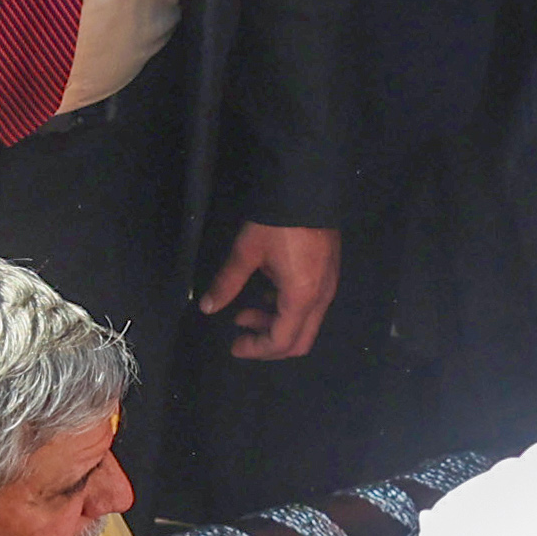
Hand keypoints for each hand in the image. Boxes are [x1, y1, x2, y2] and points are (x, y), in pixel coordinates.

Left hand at [198, 222, 338, 361]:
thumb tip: (207, 306)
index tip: (234, 345)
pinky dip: (287, 310)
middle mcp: (320, 299)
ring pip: (305, 324)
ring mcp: (328, 287)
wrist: (307, 186)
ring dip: (275, 324)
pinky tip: (267, 292)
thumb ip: (227, 283)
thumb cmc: (276, 222)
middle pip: (299, 341)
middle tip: (241, 332)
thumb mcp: (246, 252)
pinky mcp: (329, 274)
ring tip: (247, 309)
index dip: (256, 349)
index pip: (281, 341)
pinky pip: (310, 306)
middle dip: (268, 343)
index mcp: (301, 298)